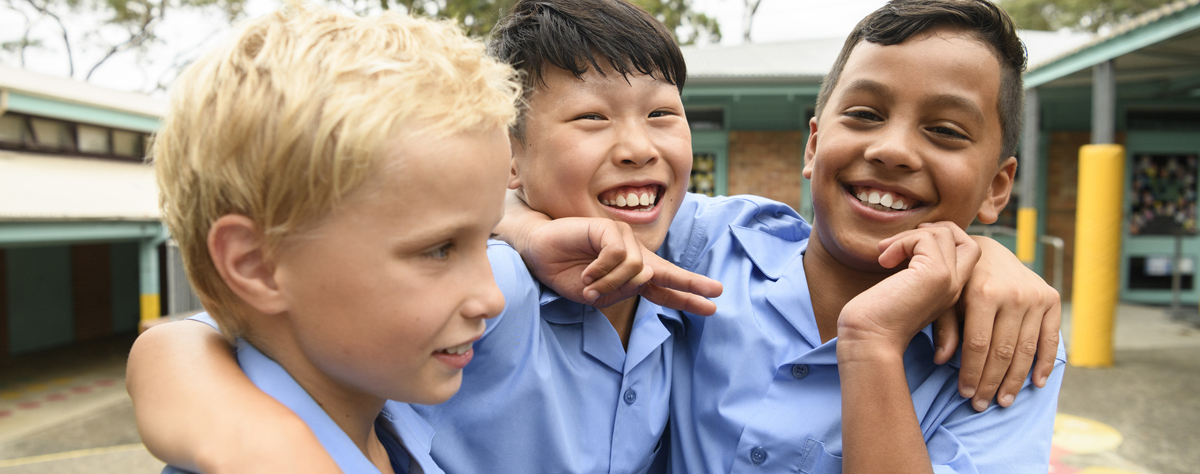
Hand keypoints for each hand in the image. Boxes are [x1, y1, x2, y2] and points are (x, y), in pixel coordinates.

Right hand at [521, 217, 721, 314]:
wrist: (539, 253)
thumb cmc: (566, 273)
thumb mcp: (597, 295)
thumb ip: (623, 290)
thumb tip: (646, 275)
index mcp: (631, 274)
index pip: (663, 287)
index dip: (687, 296)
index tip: (712, 305)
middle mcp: (633, 255)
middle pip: (666, 271)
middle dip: (691, 283)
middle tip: (715, 291)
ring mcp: (624, 239)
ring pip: (636, 270)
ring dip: (610, 284)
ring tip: (588, 286)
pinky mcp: (611, 228)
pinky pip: (619, 256)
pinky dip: (601, 270)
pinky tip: (586, 273)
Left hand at [838, 222, 980, 355]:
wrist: (869, 340)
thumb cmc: (875, 318)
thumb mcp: (903, 288)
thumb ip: (914, 270)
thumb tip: (905, 240)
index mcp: (950, 292)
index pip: (967, 256)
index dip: (943, 240)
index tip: (909, 244)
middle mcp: (956, 288)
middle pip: (969, 242)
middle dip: (938, 229)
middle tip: (902, 240)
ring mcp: (949, 281)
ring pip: (944, 234)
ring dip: (909, 236)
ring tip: (885, 253)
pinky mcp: (936, 274)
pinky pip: (925, 238)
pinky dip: (901, 242)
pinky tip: (884, 261)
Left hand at [953, 236, 1061, 411]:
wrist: (987, 249)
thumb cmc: (959, 280)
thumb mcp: (945, 298)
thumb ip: (944, 327)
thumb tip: (943, 361)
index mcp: (984, 293)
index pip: (978, 345)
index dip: (972, 373)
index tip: (965, 394)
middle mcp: (1014, 294)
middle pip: (1003, 352)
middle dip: (991, 383)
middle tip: (981, 405)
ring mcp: (1036, 296)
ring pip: (1026, 350)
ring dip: (1015, 380)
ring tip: (1003, 401)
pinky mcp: (1052, 298)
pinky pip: (1051, 338)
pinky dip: (1045, 363)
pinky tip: (1036, 384)